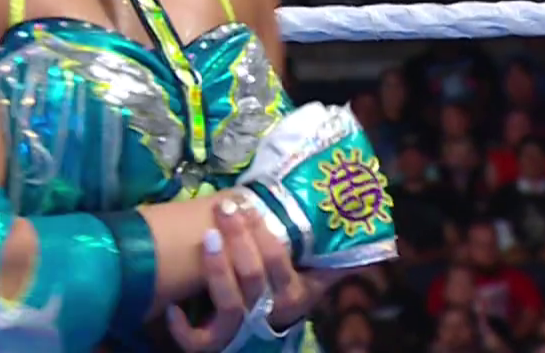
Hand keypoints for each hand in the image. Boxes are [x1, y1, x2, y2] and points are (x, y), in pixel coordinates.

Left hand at [168, 196, 323, 351]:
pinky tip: (174, 306)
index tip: (251, 206)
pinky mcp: (214, 345)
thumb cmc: (279, 286)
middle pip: (255, 276)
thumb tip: (370, 246)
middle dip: (239, 238)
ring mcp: (241, 330)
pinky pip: (198, 342)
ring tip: (207, 237)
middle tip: (225, 207)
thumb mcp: (308, 276)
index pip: (282, 266)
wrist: (255, 332)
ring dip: (217, 269)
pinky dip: (184, 327)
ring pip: (230, 303)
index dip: (266, 237)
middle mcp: (268, 313)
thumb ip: (330, 261)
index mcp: (293, 294)